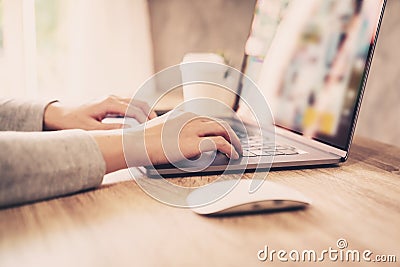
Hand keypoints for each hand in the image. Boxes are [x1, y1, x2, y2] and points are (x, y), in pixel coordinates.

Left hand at [43, 96, 156, 129]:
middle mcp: (112, 98)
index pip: (133, 109)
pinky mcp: (111, 103)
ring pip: (135, 102)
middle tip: (158, 126)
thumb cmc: (73, 121)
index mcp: (108, 103)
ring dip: (145, 111)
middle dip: (149, 114)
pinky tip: (142, 120)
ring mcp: (112, 99)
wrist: (60, 115)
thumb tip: (129, 132)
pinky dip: (139, 111)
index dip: (144, 119)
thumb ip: (111, 130)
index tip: (150, 130)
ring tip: (153, 124)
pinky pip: (130, 104)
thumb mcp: (91, 129)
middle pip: (138, 103)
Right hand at [92, 112, 242, 172]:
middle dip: (231, 133)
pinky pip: (219, 143)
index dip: (220, 127)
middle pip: (219, 122)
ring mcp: (192, 129)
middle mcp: (190, 118)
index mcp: (183, 114)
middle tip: (237, 143)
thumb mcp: (161, 130)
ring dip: (234, 141)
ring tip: (239, 151)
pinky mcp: (193, 142)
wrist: (133, 144)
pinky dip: (230, 149)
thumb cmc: (143, 141)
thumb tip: (185, 143)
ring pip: (223, 130)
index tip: (227, 134)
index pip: (208, 118)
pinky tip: (233, 156)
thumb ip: (175, 132)